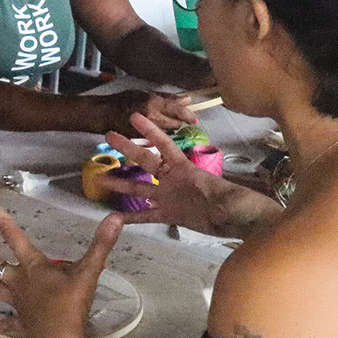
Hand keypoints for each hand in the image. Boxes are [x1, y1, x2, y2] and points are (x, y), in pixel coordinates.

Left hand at [0, 198, 123, 337]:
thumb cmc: (70, 307)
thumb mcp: (89, 272)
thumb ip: (101, 244)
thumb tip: (116, 217)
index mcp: (32, 267)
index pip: (13, 236)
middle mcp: (19, 282)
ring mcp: (18, 303)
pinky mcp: (22, 323)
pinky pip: (10, 322)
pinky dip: (3, 323)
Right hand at [103, 90, 197, 131]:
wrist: (104, 114)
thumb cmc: (124, 100)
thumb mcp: (146, 93)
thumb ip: (168, 97)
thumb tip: (187, 99)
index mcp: (153, 103)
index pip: (177, 111)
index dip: (188, 115)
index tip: (194, 118)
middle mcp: (152, 118)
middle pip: (175, 124)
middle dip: (178, 122)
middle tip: (177, 118)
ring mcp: (147, 130)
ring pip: (167, 132)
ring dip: (169, 128)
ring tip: (164, 123)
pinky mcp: (142, 140)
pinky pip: (157, 138)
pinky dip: (159, 134)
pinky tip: (155, 130)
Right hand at [103, 114, 282, 238]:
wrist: (236, 220)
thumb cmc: (234, 203)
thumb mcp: (227, 192)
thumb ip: (220, 190)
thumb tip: (221, 187)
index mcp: (184, 169)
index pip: (165, 146)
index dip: (151, 131)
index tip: (135, 116)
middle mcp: (172, 179)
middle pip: (145, 161)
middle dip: (128, 148)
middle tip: (108, 135)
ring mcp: (169, 197)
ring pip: (140, 188)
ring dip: (121, 184)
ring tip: (101, 180)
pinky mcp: (169, 214)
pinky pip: (146, 215)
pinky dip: (131, 217)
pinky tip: (116, 217)